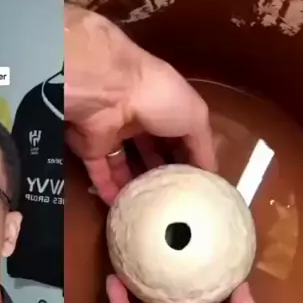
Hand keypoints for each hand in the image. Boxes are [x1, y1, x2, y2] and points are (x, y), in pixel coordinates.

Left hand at [64, 4, 215, 204]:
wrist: (110, 92)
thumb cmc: (160, 98)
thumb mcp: (196, 118)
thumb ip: (203, 147)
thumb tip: (211, 175)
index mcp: (165, 108)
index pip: (178, 138)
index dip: (186, 160)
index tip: (194, 187)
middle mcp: (139, 121)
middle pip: (150, 154)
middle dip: (160, 177)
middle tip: (171, 203)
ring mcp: (113, 135)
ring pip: (124, 166)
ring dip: (135, 187)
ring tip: (149, 210)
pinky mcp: (91, 149)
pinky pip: (100, 174)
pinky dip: (109, 191)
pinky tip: (122, 209)